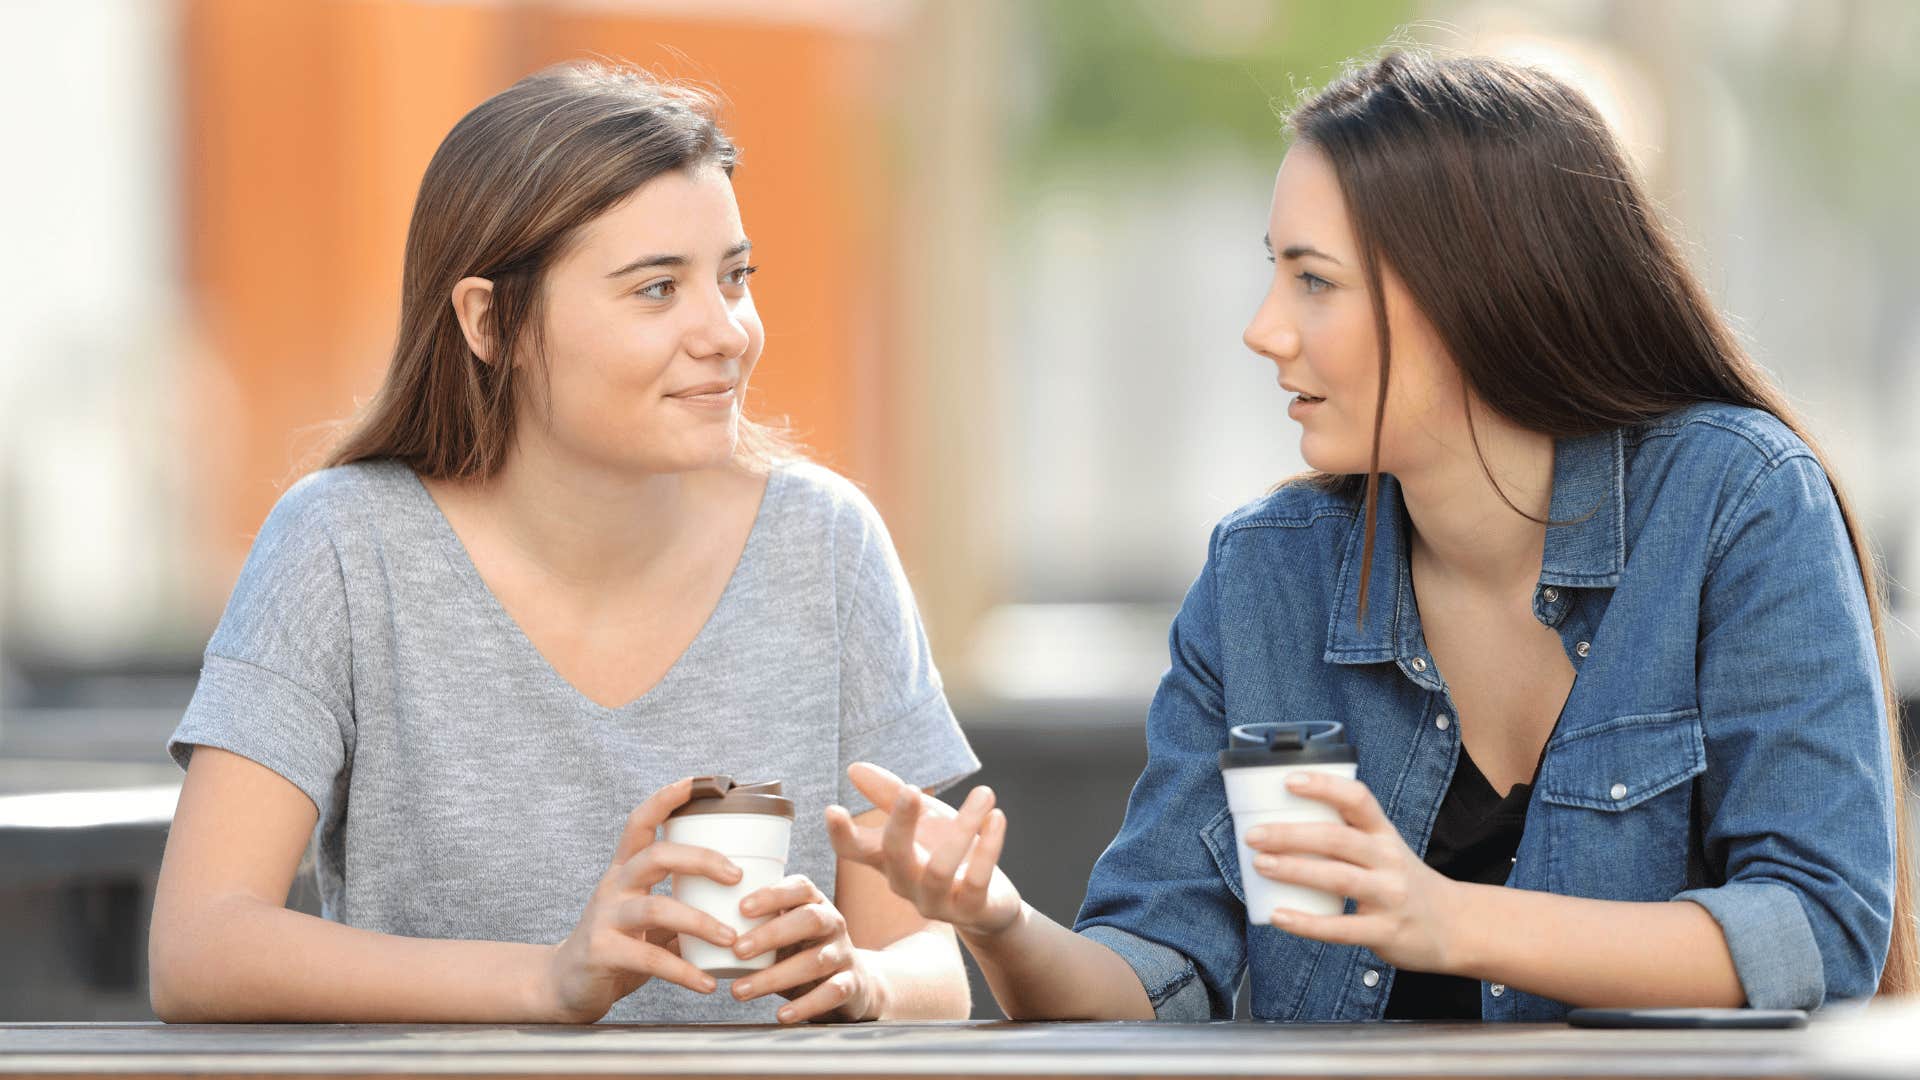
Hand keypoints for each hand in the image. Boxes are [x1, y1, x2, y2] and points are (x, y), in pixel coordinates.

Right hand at [537, 777, 742, 1022]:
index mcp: (626, 869)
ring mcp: (605, 918)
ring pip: (654, 907)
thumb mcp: (650, 916)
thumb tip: (743, 894)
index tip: (701, 781)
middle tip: (737, 876)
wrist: (566, 985)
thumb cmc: (620, 944)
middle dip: (701, 859)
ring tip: (731, 939)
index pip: (642, 821)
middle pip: (656, 856)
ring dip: (699, 922)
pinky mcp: (601, 953)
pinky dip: (683, 971)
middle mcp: (614, 886)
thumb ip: (683, 902)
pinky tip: (707, 983)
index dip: (668, 798)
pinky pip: (648, 959)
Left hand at [727, 875, 877, 1022]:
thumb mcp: (782, 933)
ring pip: (815, 961)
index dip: (772, 895)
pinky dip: (806, 1005)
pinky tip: (781, 1015)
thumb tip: (683, 936)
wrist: (852, 983)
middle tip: (737, 950)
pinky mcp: (851, 984)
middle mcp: (833, 923)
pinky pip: (831, 993)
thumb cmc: (800, 952)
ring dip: (775, 976)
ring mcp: (844, 953)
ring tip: (739, 991)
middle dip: (772, 934)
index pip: (799, 887)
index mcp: (814, 902)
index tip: (741, 907)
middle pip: (810, 919)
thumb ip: (749, 928)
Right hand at [825, 762, 1021, 941]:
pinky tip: (997, 817)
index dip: (841, 834)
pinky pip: (976, 881)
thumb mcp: (924, 819)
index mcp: (889, 860)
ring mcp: (936, 902)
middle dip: (900, 822)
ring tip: (984, 792)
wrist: (991, 903)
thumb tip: (853, 768)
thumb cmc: (950, 853)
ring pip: (939, 869)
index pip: (855, 851)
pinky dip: (988, 848)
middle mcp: (906, 883)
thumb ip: (892, 795)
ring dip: (963, 826)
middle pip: (893, 855)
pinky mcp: (970, 910)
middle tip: (912, 788)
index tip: (832, 809)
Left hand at [1245, 771, 1464, 973]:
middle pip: (1337, 838)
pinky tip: (1278, 916)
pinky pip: (1341, 927)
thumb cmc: (1404, 882)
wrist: (1454, 927)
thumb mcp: (1386, 849)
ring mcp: (1389, 896)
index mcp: (1385, 834)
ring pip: (1337, 877)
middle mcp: (1389, 860)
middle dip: (1291, 834)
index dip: (1324, 787)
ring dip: (1294, 870)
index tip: (1289, 781)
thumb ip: (1347, 835)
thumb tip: (1282, 821)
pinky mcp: (1386, 932)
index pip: (1358, 799)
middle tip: (1254, 835)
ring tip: (1260, 865)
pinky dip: (1306, 923)